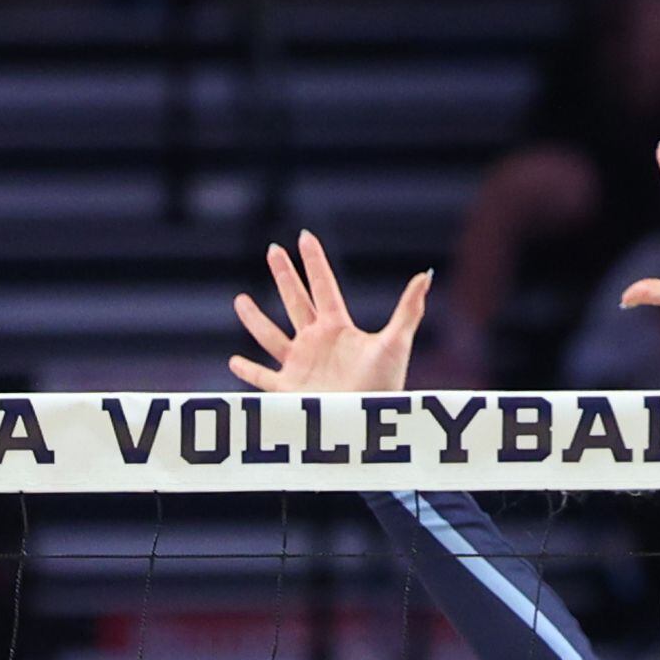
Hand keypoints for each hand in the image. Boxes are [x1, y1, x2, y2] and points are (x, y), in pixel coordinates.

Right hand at [227, 232, 426, 393]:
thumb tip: (424, 275)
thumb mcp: (396, 343)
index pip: (323, 287)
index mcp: (338, 328)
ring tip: (239, 300)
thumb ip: (408, 309)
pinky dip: (248, 372)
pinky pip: (263, 379)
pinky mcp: (288, 391)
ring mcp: (300, 366)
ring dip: (255, 319)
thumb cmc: (384, 386)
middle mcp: (316, 343)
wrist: (366, 424)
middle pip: (296, 301)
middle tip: (273, 250)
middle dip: (284, 275)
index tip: (305, 236)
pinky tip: (235, 362)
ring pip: (271, 336)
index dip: (314, 261)